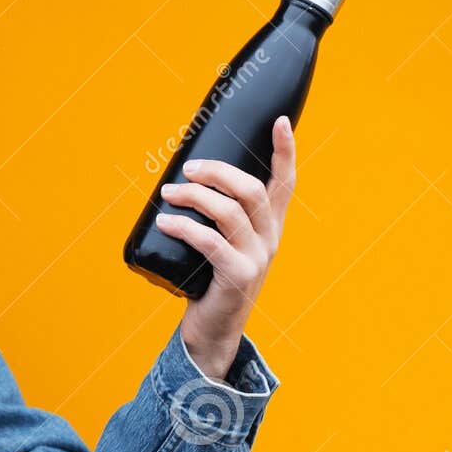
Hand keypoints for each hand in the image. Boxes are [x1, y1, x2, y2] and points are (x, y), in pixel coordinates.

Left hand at [154, 115, 295, 381]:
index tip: (279, 121)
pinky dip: (185, 227)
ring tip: (167, 194)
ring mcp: (256, 259)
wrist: (212, 331)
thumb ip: (213, 218)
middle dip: (218, 172)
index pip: (285, 182)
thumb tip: (178, 179)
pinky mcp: (238, 277)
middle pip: (252, 190)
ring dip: (195, 197)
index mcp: (269, 226)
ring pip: (231, 213)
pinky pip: (211, 243)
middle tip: (187, 170)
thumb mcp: (220, 244)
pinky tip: (165, 221)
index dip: (284, 151)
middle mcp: (270, 239)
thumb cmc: (209, 280)